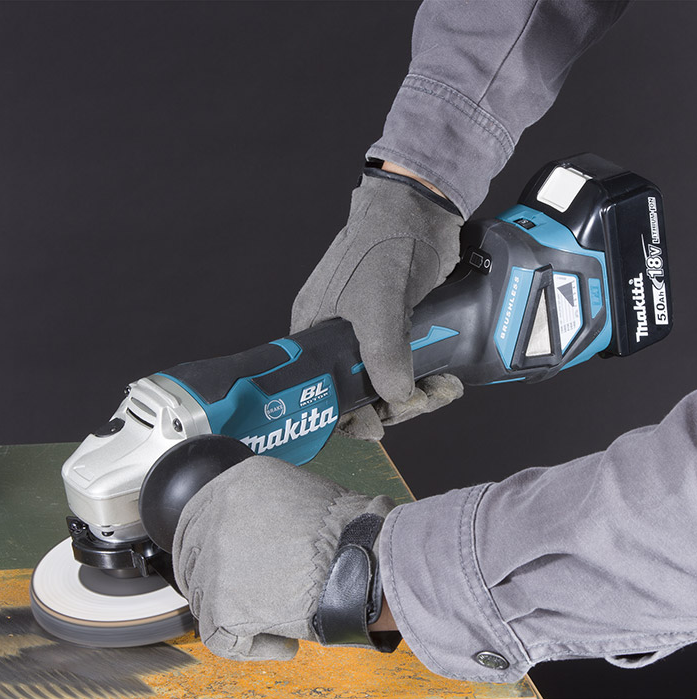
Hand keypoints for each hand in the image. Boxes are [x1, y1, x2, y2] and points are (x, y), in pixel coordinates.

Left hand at [172, 456, 400, 659]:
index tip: (210, 562)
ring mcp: (217, 559)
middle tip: (240, 597)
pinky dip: (250, 646)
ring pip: (204, 599)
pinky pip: (219, 636)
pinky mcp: (223, 603)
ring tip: (276, 614)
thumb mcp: (292, 490)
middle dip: (212, 583)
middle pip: (191, 558)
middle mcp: (218, 515)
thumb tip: (245, 531)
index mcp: (236, 484)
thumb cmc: (344, 531)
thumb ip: (257, 505)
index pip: (193, 517)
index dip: (201, 546)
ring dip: (236, 613)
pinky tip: (280, 639)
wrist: (363, 559)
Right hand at [291, 162, 463, 440]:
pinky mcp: (400, 328)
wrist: (422, 208)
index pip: (318, 389)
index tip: (373, 426)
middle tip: (418, 403)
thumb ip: (383, 351)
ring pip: (387, 382)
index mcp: (316, 329)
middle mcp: (340, 335)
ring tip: (441, 390)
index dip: (344, 413)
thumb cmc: (384, 242)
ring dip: (415, 395)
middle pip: (358, 391)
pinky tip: (446, 380)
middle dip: (391, 405)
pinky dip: (427, 379)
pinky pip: (409, 366)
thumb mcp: (379, 301)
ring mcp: (371, 333)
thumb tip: (396, 397)